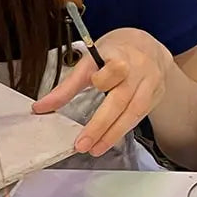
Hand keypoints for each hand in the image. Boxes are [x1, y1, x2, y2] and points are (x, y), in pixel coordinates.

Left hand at [33, 27, 172, 156]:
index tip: (89, 91)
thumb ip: (69, 85)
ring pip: (132, 111)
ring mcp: (150, 82)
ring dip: (112, 134)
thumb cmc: (115, 52)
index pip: (111, 68)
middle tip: (82, 144)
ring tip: (95, 149)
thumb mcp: (91, 58)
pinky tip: (109, 140)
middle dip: (100, 124)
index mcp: (118, 52)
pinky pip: (139, 116)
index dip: (100, 80)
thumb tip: (40, 107)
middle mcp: (137, 67)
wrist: (149, 47)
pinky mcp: (156, 95)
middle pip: (120, 98)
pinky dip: (122, 129)